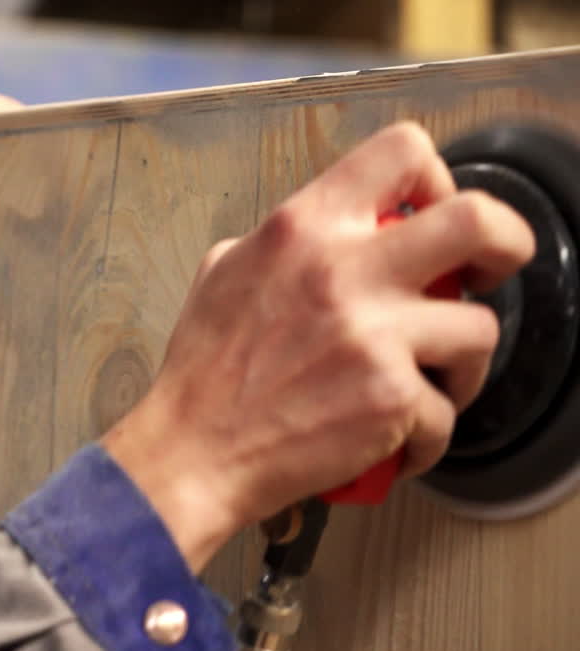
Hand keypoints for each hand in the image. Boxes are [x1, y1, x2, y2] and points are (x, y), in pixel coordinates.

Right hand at [103, 122, 533, 571]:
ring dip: (462, 363)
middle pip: (478, 221)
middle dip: (506, 244)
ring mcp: (372, 336)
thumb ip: (286, 243)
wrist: (192, 451)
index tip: (432, 215)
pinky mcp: (390, 399)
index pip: (401, 152)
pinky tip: (391, 440)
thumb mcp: (225, 273)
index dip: (437, 181)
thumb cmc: (204, 374)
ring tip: (428, 385)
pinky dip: (425, 435)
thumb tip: (330, 236)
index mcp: (303, 229)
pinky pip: (444, 413)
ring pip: (479, 330)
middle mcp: (342, 271)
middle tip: (490, 273)